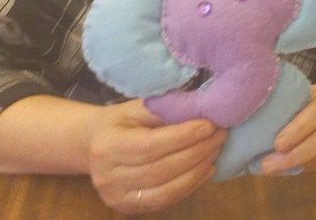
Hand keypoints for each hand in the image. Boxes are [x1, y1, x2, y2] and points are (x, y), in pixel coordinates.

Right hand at [86, 100, 226, 212]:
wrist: (95, 145)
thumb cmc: (122, 121)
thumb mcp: (137, 107)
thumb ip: (165, 109)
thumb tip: (203, 109)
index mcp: (107, 145)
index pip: (151, 145)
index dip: (184, 137)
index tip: (210, 124)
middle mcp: (107, 176)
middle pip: (161, 169)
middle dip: (197, 151)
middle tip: (220, 134)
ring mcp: (116, 197)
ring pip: (167, 189)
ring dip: (198, 169)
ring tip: (216, 149)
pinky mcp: (128, 208)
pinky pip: (166, 200)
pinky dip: (192, 185)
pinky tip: (207, 168)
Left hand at [258, 73, 315, 174]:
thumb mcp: (315, 89)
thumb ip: (297, 103)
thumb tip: (264, 127)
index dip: (300, 127)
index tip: (277, 143)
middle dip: (296, 154)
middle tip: (269, 165)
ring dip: (301, 164)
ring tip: (277, 168)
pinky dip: (312, 166)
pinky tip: (297, 165)